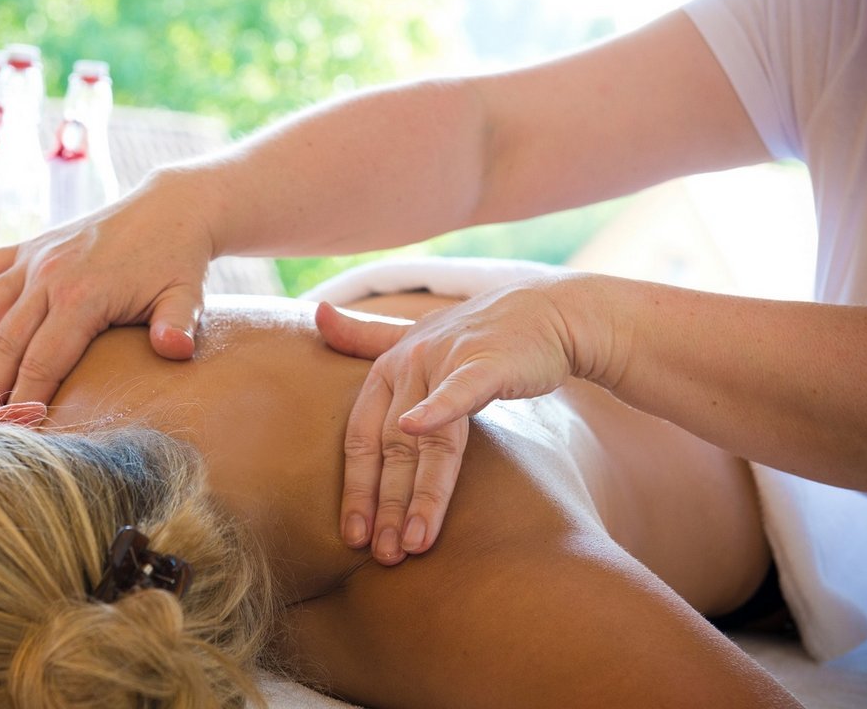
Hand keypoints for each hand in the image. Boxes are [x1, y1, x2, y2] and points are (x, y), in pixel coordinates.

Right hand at [0, 173, 216, 409]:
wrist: (172, 207)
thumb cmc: (179, 261)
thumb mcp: (189, 293)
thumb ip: (178, 324)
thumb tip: (175, 351)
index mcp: (85, 295)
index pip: (45, 360)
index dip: (24, 398)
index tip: (6, 435)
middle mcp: (50, 276)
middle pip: (7, 342)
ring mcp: (35, 259)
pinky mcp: (30, 247)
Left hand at [315, 278, 591, 565]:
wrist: (547, 312)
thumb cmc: (481, 334)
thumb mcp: (416, 334)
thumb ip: (366, 335)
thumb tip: (319, 315)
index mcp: (388, 368)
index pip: (360, 438)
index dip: (356, 488)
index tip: (353, 536)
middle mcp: (408, 365)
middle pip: (389, 448)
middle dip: (384, 505)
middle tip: (382, 555)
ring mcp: (444, 363)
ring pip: (426, 439)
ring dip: (417, 493)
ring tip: (413, 542)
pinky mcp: (485, 363)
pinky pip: (458, 391)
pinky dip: (437, 408)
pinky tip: (418, 429)